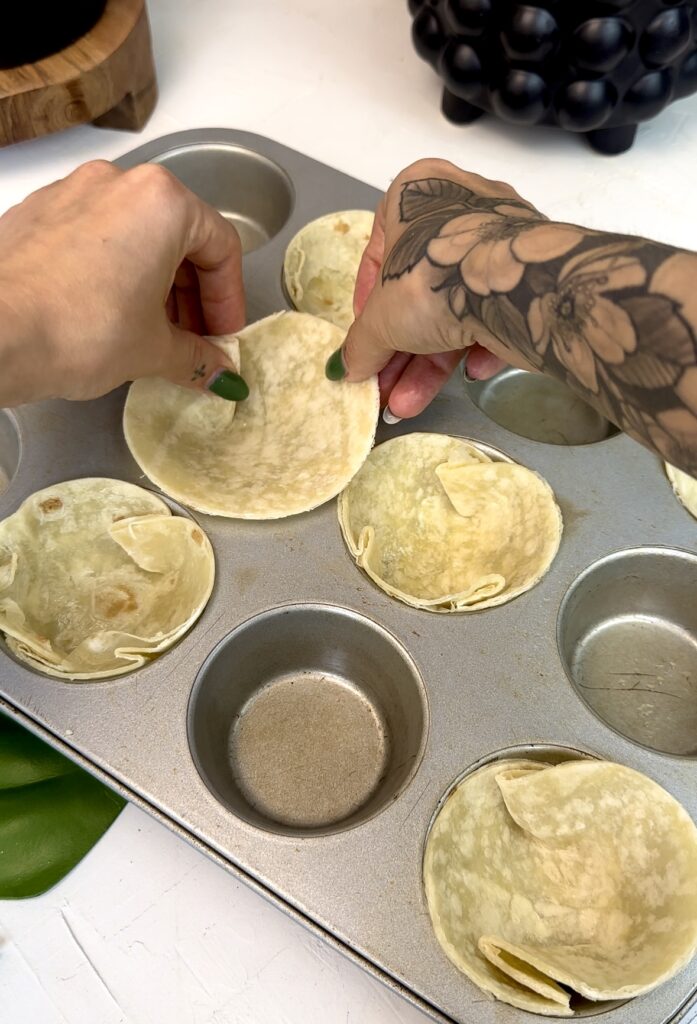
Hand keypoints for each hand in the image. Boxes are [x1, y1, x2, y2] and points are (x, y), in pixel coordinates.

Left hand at [0, 160, 246, 406]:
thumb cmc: (78, 329)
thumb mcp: (154, 350)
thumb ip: (197, 357)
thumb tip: (218, 372)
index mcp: (163, 203)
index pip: (221, 248)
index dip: (229, 301)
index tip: (223, 337)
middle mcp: (119, 183)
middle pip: (179, 237)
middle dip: (192, 295)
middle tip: (194, 340)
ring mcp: (72, 193)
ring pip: (135, 235)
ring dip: (154, 284)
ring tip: (151, 333)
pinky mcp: (37, 213)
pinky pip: (93, 238)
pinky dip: (112, 273)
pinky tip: (107, 316)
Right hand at [328, 159, 541, 417]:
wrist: (518, 286)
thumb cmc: (434, 277)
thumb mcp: (380, 318)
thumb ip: (361, 344)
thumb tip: (346, 368)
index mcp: (417, 190)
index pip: (379, 252)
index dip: (366, 306)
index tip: (366, 341)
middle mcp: (461, 202)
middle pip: (420, 288)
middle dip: (399, 349)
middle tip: (385, 385)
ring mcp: (502, 235)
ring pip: (457, 305)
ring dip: (429, 362)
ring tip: (408, 403)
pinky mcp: (532, 268)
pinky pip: (496, 309)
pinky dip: (478, 345)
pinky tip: (469, 374)